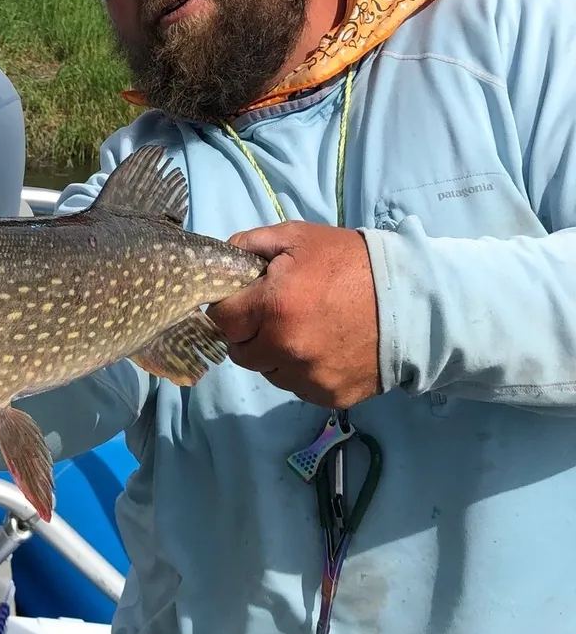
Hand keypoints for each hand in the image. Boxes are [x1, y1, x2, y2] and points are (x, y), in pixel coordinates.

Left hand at [208, 223, 380, 408]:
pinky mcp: (330, 397)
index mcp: (273, 308)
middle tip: (274, 315)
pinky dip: (302, 372)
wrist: (412, 300)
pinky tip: (324, 348)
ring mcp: (308, 378)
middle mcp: (286, 349)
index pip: (222, 320)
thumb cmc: (351, 263)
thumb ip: (250, 243)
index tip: (245, 301)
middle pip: (240, 352)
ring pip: (268, 372)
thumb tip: (221, 260)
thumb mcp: (298, 237)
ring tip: (304, 330)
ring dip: (275, 355)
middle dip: (250, 333)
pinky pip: (298, 387)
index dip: (230, 308)